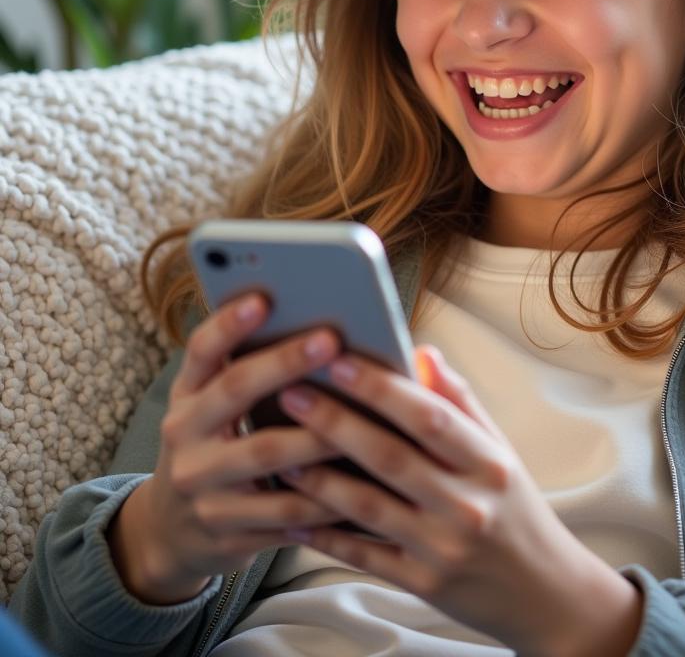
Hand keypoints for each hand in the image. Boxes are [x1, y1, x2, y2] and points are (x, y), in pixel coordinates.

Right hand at [107, 292, 350, 603]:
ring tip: (366, 410)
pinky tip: (367, 477)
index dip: (228, 323)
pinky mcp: (226, 530)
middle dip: (285, 362)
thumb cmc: (217, 447)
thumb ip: (250, 373)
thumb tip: (326, 328)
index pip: (201, 351)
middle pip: (234, 391)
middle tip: (331, 337)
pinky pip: (287, 513)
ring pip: (267, 454)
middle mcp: (184, 436)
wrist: (171, 532)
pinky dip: (329, 495)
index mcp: (186, 395)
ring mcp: (201, 487)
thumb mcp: (214, 409)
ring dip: (320, 431)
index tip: (263, 298)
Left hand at [274, 345, 643, 656]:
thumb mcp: (501, 452)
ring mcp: (443, 548)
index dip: (382, 388)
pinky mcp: (423, 584)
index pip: (430, 417)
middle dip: (335, 422)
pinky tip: (293, 516)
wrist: (544, 593)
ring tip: (280, 451)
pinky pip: (364, 556)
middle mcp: (467, 504)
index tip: (341, 361)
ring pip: (369, 507)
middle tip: (291, 394)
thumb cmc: (516, 510)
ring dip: (320, 478)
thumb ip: (460, 403)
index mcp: (488, 463)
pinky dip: (326, 536)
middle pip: (391, 457)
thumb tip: (423, 353)